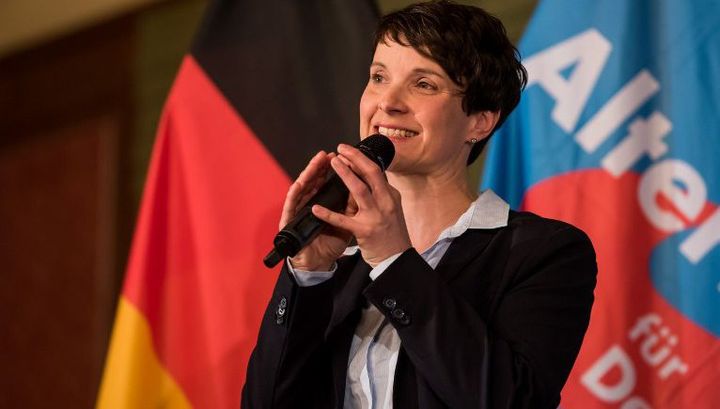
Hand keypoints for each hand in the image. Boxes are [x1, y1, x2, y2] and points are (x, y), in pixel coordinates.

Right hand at [280, 151, 352, 270]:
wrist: (318, 265)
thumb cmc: (329, 244)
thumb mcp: (346, 224)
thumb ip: (351, 208)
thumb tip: (361, 190)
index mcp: (323, 204)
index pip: (327, 182)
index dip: (335, 170)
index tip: (343, 157)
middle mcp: (309, 203)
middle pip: (314, 181)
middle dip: (321, 166)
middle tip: (327, 154)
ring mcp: (299, 211)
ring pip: (302, 188)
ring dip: (308, 174)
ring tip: (316, 162)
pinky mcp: (289, 221)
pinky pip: (291, 205)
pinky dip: (294, 194)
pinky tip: (299, 184)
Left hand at [311, 144, 411, 267]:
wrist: (397, 260)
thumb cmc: (393, 235)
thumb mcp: (392, 210)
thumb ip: (381, 194)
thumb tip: (369, 177)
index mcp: (391, 197)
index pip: (376, 173)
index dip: (362, 160)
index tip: (350, 152)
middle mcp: (386, 203)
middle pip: (371, 174)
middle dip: (356, 158)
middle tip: (341, 148)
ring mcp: (375, 217)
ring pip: (359, 191)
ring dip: (345, 175)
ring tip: (333, 163)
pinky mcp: (365, 231)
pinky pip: (343, 220)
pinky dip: (328, 214)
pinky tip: (316, 209)